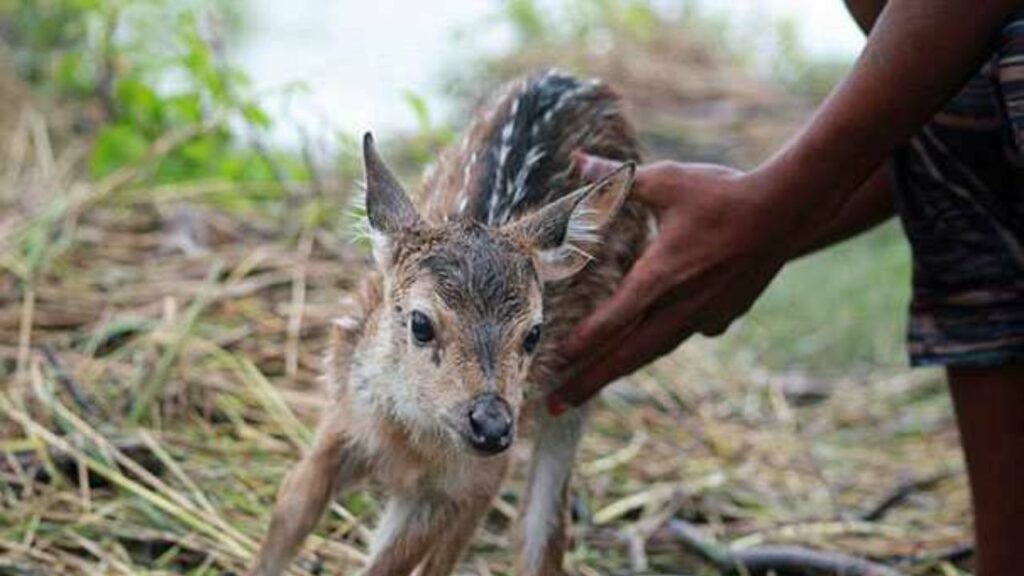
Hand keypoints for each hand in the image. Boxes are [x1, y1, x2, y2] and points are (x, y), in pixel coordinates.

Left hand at [549, 153, 792, 411]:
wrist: (787, 211)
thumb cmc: (722, 193)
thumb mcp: (664, 180)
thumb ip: (615, 179)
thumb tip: (577, 160)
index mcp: (661, 275)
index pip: (612, 321)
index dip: (583, 344)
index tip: (557, 361)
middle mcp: (680, 305)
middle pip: (626, 354)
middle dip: (588, 381)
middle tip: (555, 405)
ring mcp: (704, 315)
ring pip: (653, 351)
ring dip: (618, 370)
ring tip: (590, 386)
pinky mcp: (723, 316)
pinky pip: (686, 335)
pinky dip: (662, 341)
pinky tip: (653, 340)